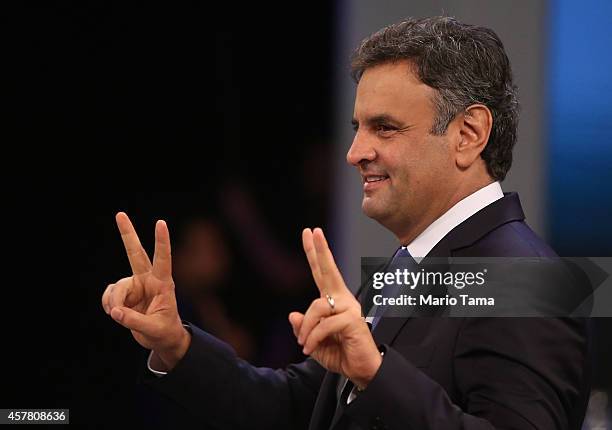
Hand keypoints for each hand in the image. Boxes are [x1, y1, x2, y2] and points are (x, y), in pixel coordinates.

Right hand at [102, 212, 189, 369]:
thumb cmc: (165, 332)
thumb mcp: (154, 329)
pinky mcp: (124, 294)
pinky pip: (109, 295)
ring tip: (118, 316)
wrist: (161, 339)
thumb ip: (134, 321)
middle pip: (136, 254)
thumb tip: (115, 312)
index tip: (160, 222)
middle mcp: (148, 280)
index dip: (161, 241)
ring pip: (117, 287)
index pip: (163, 259)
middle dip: (127, 234)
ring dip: (114, 302)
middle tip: (120, 214)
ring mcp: (135, 285)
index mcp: (163, 283)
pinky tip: (115, 314)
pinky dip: (108, 305)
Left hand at [288, 228, 381, 388]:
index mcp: (334, 301)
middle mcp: (343, 300)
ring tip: (305, 345)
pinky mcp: (353, 320)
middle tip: (312, 231)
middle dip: (320, 249)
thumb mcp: (314, 342)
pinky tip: (311, 348)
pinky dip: (313, 338)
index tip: (310, 232)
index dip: (316, 253)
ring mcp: (350, 308)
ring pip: (317, 307)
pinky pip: (324, 325)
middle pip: (329, 270)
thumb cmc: (342, 355)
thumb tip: (293, 315)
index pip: (322, 273)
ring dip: (306, 329)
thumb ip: (304, 328)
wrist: (363, 372)